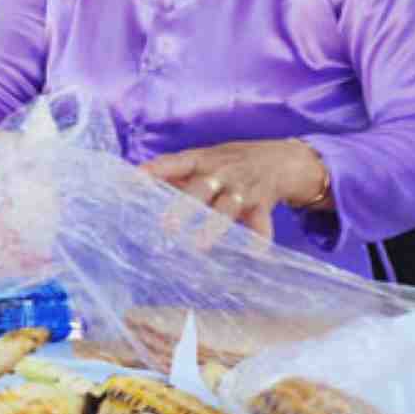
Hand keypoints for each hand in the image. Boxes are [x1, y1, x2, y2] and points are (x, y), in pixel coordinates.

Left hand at [139, 138, 329, 238]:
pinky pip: (262, 223)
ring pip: (228, 207)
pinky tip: (255, 254)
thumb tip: (135, 185)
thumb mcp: (202, 160)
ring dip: (214, 226)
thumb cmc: (227, 163)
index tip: (134, 179)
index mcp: (202, 160)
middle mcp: (222, 173)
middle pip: (201, 188)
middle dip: (184, 206)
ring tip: (199, 245)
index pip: (175, 162)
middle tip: (167, 225)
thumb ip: (173, 174)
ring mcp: (243, 189)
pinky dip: (260, 239)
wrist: (279, 159)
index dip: (156, 170)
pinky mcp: (262, 205)